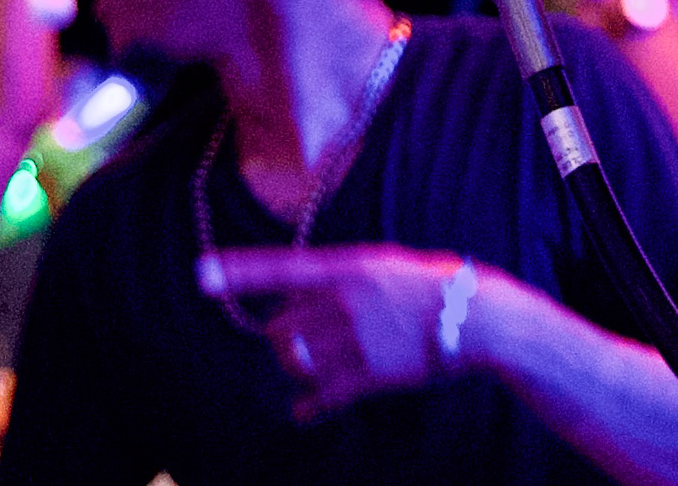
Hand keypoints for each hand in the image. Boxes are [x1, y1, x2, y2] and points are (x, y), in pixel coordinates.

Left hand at [198, 246, 497, 420]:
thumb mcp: (385, 265)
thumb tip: (304, 295)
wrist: (476, 318)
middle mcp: (345, 302)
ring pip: (297, 362)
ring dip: (293, 367)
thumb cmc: (435, 284)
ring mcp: (356, 341)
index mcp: (349, 267)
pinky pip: (322, 396)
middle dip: (280, 336)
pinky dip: (308, 406)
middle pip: (282, 326)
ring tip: (306, 367)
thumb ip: (343, 278)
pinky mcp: (369, 376)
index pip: (283, 267)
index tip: (201, 272)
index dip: (240, 270)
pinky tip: (300, 412)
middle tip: (293, 339)